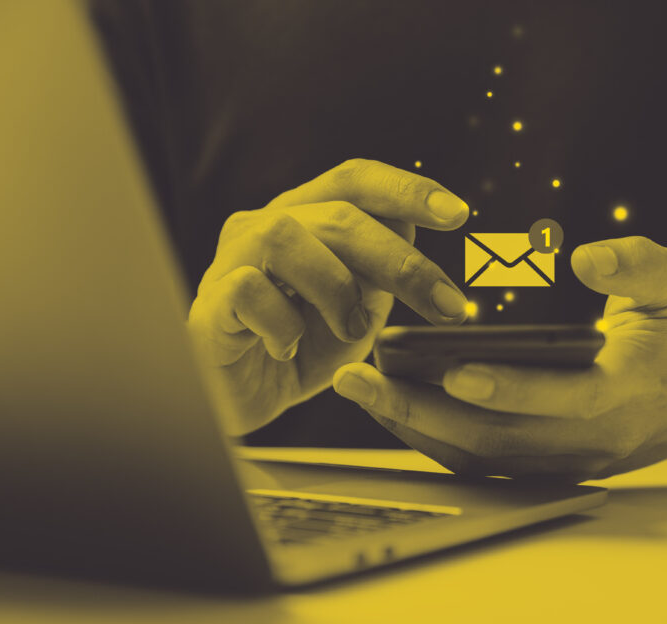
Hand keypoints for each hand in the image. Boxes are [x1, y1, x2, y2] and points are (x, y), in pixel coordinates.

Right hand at [187, 159, 471, 434]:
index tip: (458, 215)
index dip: (406, 188)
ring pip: (285, 236)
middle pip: (338, 215)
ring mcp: (230, 261)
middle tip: (446, 306)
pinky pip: (248, 290)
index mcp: (305, 216)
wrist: (245, 400)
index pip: (355, 180)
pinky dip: (283, 324)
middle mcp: (264, 225)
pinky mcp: (208, 304)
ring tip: (352, 329)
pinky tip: (290, 349)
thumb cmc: (303, 348)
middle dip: (401, 261)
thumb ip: (381, 270)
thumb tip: (414, 229)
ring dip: (337, 288)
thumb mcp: (358, 308)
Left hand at [333, 236, 666, 479]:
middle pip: (497, 438)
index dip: (509, 388)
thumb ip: (635, 265)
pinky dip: (432, 438)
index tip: (452, 369)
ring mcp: (564, 463)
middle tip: (359, 380)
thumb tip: (584, 258)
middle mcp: (589, 441)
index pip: (564, 398)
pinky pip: (480, 462)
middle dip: (421, 412)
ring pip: (479, 457)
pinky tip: (392, 407)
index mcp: (625, 392)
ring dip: (414, 427)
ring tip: (360, 390)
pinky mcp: (545, 469)